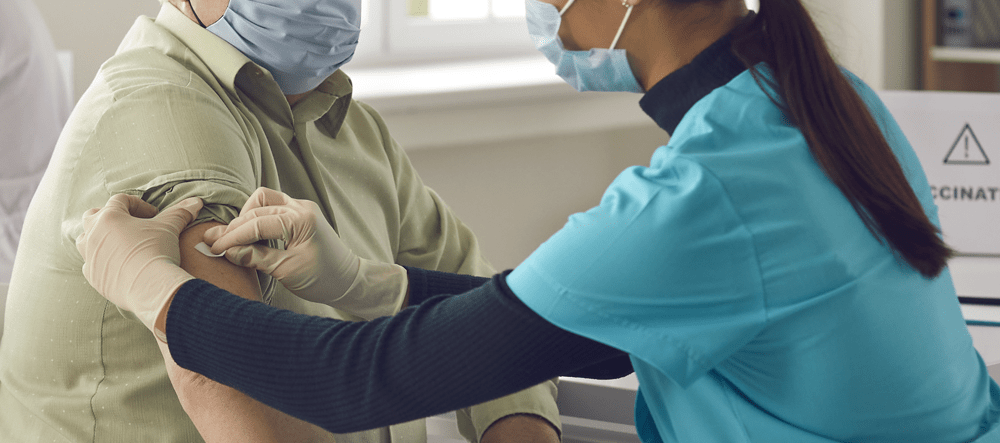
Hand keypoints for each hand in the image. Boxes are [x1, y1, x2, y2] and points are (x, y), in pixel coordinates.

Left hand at [76, 194, 200, 339]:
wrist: (149, 286)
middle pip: (94, 215)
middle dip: (110, 216)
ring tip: (118, 243)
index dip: (138, 204)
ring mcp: (90, 255)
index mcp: (109, 217)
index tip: (153, 215)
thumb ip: (180, 212)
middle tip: (130, 224)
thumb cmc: (156, 251)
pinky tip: (119, 265)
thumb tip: (196, 202)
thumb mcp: (170, 227)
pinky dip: (102, 261)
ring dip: (100, 238)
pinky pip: (91, 264)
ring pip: (85, 239)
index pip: (120, 200)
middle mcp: (94, 233)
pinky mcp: (92, 275)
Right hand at [204, 187, 406, 318]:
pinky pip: (272, 206)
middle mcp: (301, 207)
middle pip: (257, 207)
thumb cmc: (322, 279)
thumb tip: (228, 251)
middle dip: (235, 226)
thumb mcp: (286, 271)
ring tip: (231, 238)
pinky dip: (257, 217)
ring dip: (246, 217)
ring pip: (263, 200)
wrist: (347, 281)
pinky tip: (247, 234)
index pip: (256, 223)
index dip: (232, 237)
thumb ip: (256, 258)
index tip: (213, 248)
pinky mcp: (300, 213)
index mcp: (301, 220)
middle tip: (214, 243)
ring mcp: (302, 207)